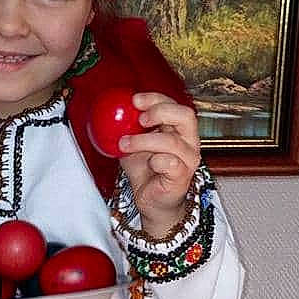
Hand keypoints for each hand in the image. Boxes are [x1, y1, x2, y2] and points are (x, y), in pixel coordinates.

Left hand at [118, 92, 199, 237]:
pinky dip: (154, 160)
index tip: (134, 100)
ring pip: (171, 141)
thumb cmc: (146, 171)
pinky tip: (147, 164)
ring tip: (125, 144)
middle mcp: (188, 141)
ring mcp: (188, 159)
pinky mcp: (182, 175)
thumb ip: (127, 128)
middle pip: (185, 115)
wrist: (151, 200)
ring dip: (143, 140)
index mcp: (178, 128)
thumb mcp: (132, 144)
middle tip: (139, 119)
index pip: (174, 104)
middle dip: (160, 112)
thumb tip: (110, 114)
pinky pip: (169, 162)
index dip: (155, 98)